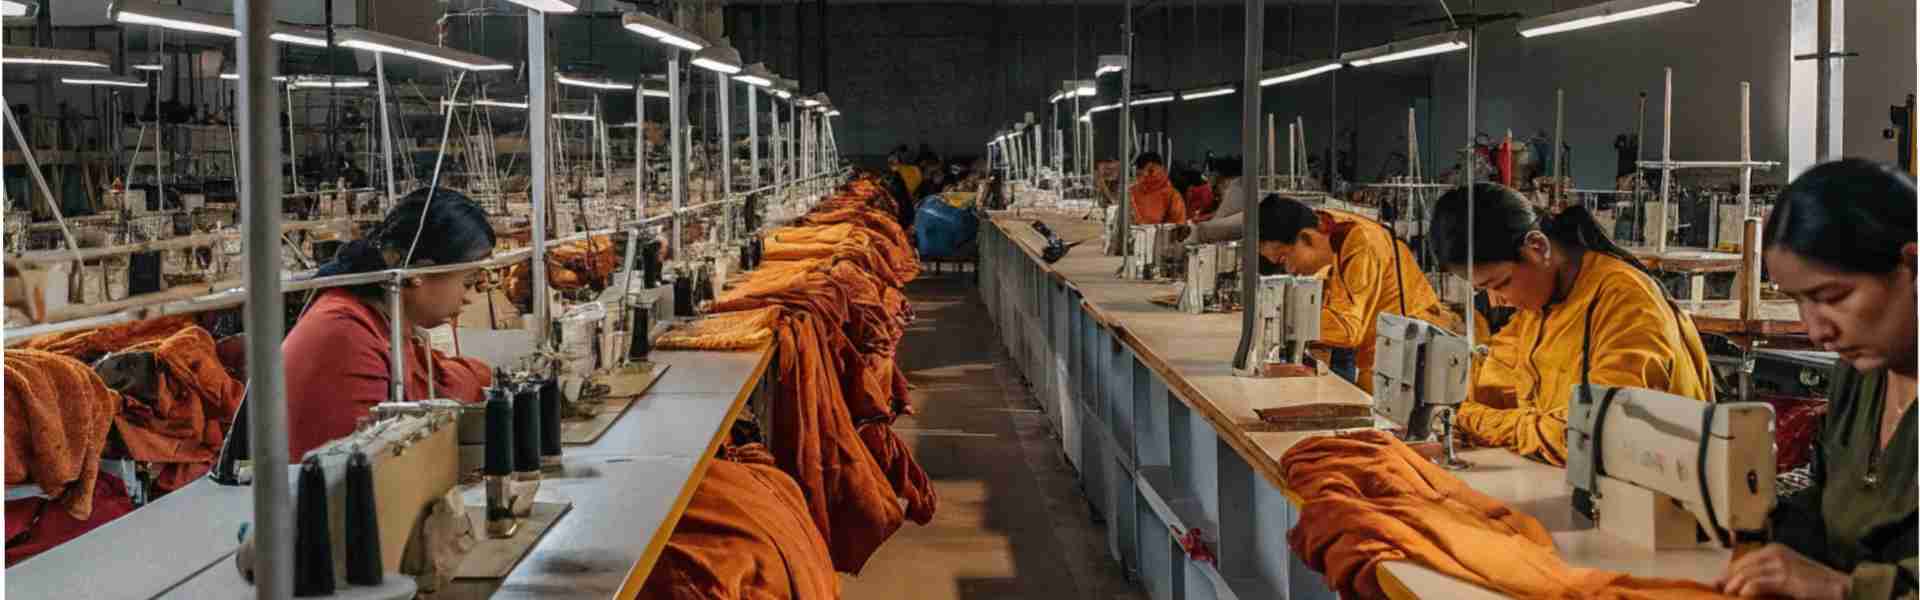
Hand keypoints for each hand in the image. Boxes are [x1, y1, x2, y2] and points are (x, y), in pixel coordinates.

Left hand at [1715, 544, 1848, 598]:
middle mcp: (1775, 552)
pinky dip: (1746, 592)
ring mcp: (1780, 564)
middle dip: (1727, 581)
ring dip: (1734, 588)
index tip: (1718, 585)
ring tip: (1729, 597)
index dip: (1728, 574)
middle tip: (1719, 591)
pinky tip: (1743, 598)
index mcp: (1774, 550)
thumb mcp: (1787, 577)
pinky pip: (1756, 584)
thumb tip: (1741, 587)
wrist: (1842, 588)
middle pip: (1740, 567)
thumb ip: (1767, 577)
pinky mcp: (1785, 577)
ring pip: (1745, 575)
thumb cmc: (1815, 586)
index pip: (1743, 561)